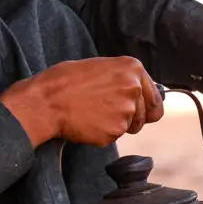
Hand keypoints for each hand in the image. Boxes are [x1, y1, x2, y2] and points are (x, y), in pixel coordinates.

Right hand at [0, 57, 162, 148]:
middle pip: (147, 117)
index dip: (149, 109)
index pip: (157, 99)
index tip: (144, 112)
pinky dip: (103, 133)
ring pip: (129, 127)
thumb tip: (138, 93)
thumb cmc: (65, 81)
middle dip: (134, 120)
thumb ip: (123, 79)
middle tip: (111, 114)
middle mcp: (134, 88)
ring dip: (116, 125)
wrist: (45, 101)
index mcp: (132, 68)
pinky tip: (87, 121)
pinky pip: (114, 136)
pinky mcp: (115, 131)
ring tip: (93, 112)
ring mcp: (126, 111)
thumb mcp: (99, 67)